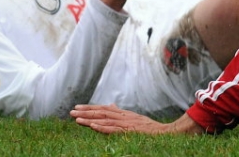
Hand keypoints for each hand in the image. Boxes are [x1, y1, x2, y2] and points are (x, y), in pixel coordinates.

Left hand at [71, 106, 204, 134]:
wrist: (166, 132)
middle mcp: (124, 116)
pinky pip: (114, 129)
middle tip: (71, 112)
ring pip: (105, 120)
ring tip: (77, 119)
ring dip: (90, 119)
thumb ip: (121, 113)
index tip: (77, 108)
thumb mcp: (134, 118)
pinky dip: (103, 128)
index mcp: (123, 113)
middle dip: (85, 112)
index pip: (103, 109)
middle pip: (101, 112)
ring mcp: (127, 123)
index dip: (90, 108)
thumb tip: (111, 106)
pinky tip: (93, 127)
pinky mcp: (130, 131)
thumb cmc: (150, 128)